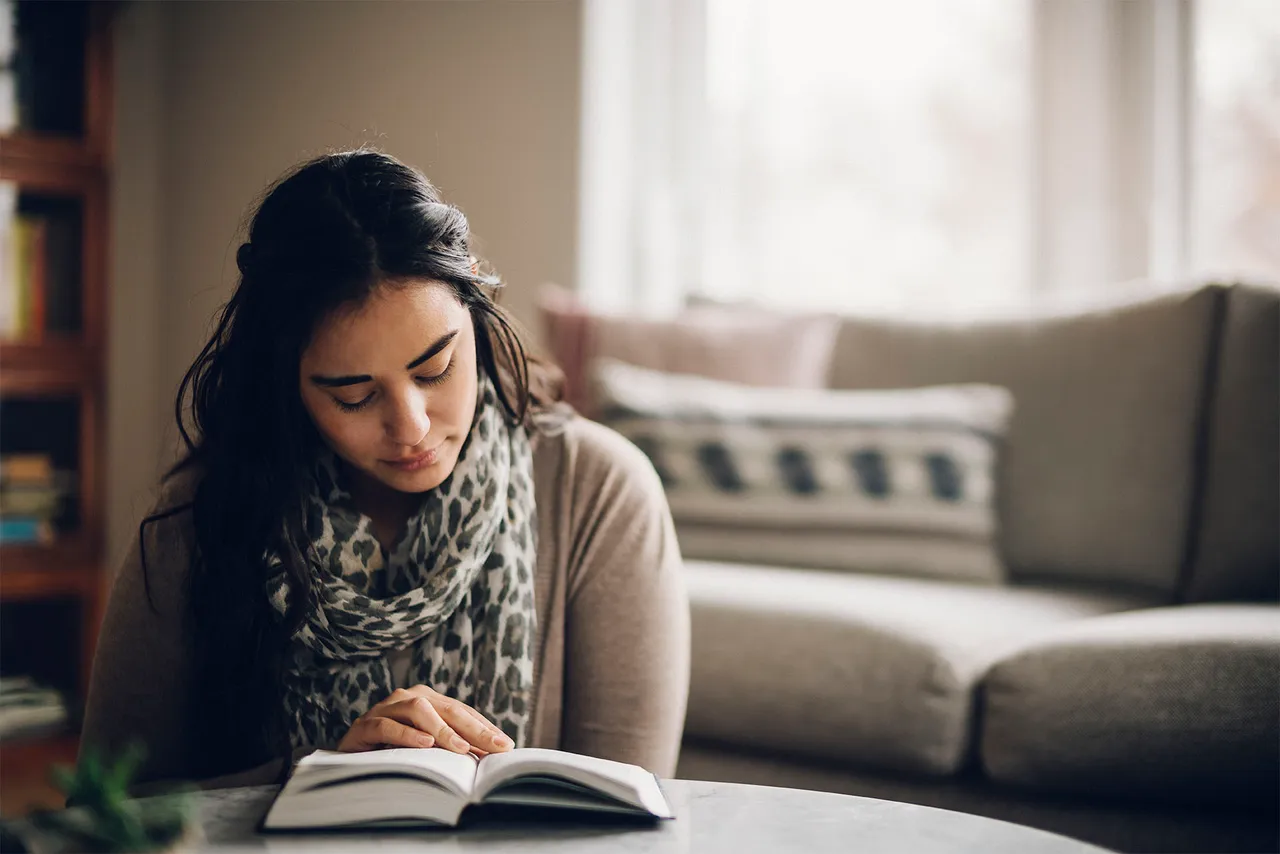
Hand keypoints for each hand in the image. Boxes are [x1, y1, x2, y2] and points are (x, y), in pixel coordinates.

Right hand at [337, 684, 514, 755]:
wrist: (348, 758)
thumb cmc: (392, 751)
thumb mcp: (427, 749)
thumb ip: (453, 748)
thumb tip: (489, 756)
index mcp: (427, 701)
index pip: (461, 712)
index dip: (484, 727)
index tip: (506, 745)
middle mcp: (408, 698)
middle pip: (447, 708)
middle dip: (474, 728)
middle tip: (496, 746)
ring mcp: (386, 708)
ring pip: (418, 710)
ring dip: (442, 729)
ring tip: (461, 748)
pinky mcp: (365, 724)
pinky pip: (387, 725)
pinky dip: (407, 734)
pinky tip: (425, 744)